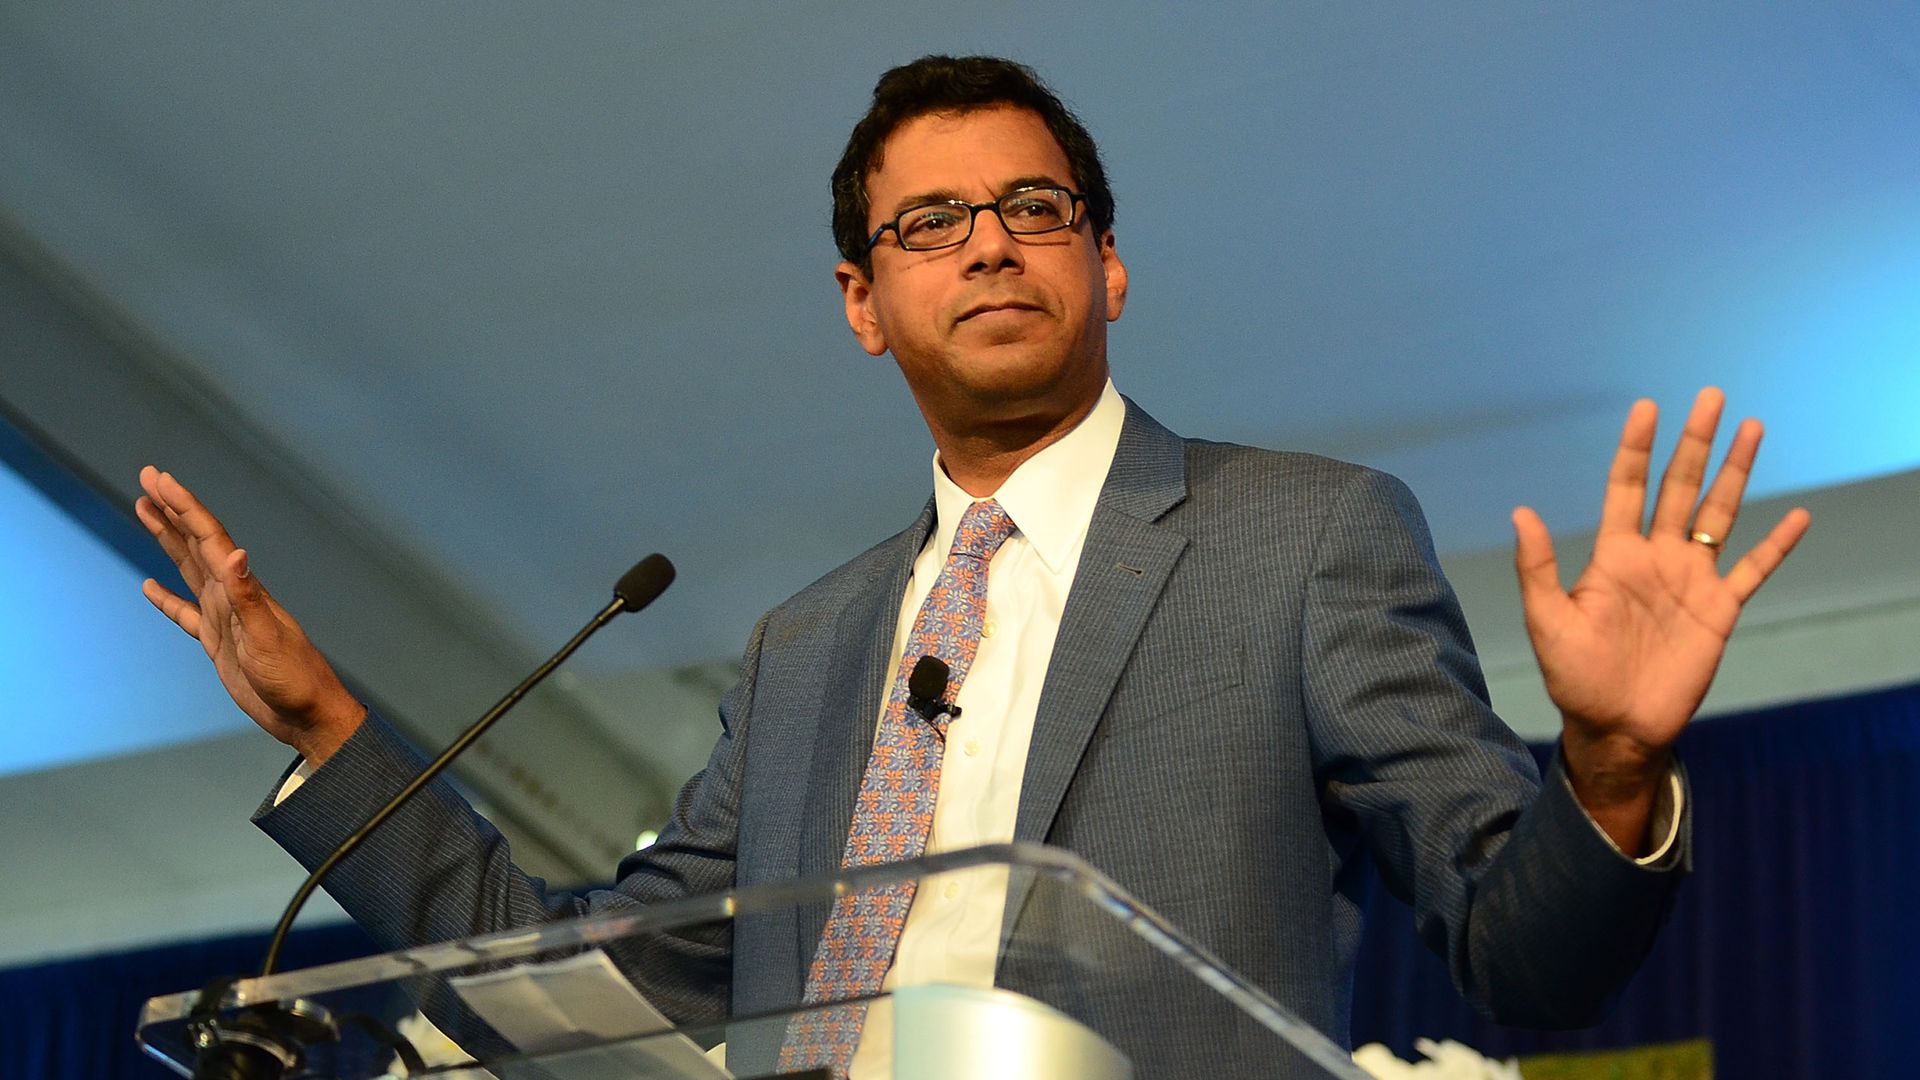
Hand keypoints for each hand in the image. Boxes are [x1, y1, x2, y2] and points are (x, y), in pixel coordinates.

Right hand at [136, 466, 364, 762]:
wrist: (307, 714)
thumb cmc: (294, 678)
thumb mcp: (267, 637)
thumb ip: (248, 597)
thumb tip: (236, 554)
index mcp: (241, 588)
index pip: (209, 537)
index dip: (184, 506)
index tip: (160, 479)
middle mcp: (232, 595)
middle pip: (195, 542)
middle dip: (171, 509)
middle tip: (147, 477)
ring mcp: (224, 617)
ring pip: (188, 569)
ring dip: (168, 539)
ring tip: (145, 511)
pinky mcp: (218, 643)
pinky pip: (185, 614)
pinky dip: (167, 599)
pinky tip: (150, 586)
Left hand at [1511, 389, 1809, 851]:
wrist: (1615, 726)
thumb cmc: (1574, 676)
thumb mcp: (1547, 620)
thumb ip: (1537, 567)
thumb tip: (1520, 512)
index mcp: (1614, 555)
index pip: (1627, 487)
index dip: (1637, 448)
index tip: (1648, 406)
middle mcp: (1655, 558)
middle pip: (1679, 487)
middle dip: (1695, 443)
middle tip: (1711, 396)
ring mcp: (1690, 580)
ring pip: (1718, 514)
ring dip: (1735, 473)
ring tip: (1752, 429)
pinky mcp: (1719, 610)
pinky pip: (1753, 570)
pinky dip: (1776, 545)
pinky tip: (1797, 515)